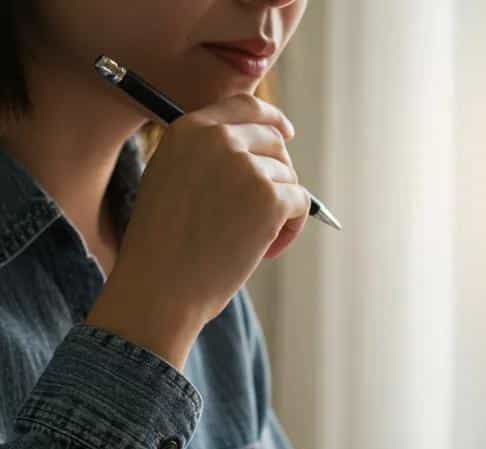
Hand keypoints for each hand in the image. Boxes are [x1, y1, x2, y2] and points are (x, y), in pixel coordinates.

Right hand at [86, 93, 308, 368]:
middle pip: (275, 142)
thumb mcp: (173, 181)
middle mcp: (220, 139)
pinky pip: (301, 204)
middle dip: (279, 175)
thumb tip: (260, 154)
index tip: (286, 133)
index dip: (272, 119)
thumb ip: (208, 158)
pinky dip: (291, 230)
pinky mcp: (270, 198)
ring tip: (253, 243)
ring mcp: (247, 167)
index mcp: (190, 130)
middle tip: (269, 212)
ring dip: (281, 212)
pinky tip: (264, 251)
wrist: (163, 285)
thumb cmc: (164, 246)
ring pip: (289, 178)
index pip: (245, 106)